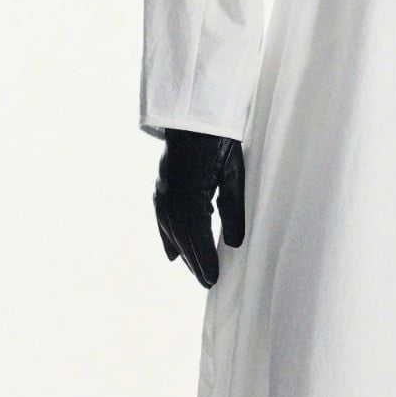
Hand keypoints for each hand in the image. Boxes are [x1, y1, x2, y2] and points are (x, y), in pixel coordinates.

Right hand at [154, 129, 245, 287]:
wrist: (194, 114)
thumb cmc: (219, 140)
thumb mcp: (233, 173)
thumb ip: (234, 208)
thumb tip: (234, 243)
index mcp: (191, 195)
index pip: (198, 237)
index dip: (205, 260)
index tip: (213, 280)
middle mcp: (172, 198)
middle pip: (182, 239)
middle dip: (195, 262)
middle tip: (207, 282)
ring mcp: (163, 192)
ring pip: (171, 231)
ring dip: (183, 252)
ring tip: (194, 270)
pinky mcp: (161, 186)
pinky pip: (162, 219)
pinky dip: (167, 237)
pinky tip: (173, 252)